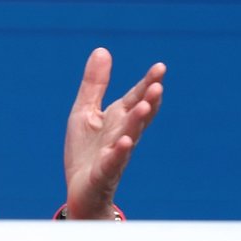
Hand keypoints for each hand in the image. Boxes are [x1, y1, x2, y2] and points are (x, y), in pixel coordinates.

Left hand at [64, 48, 164, 218]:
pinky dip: (119, 152)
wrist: (80, 190)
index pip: (136, 98)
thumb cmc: (86, 151)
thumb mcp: (85, 111)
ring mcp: (115, 154)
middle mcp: (121, 134)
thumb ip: (95, 84)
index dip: (147, 83)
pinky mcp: (104, 173)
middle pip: (137, 115)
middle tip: (159, 85)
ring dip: (137, 122)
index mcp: (118, 119)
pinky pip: (113, 162)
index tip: (160, 67)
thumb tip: (103, 50)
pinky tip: (125, 142)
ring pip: (130, 136)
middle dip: (149, 101)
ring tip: (145, 106)